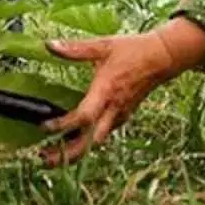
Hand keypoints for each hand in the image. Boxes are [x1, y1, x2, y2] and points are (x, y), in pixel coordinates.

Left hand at [39, 18, 204, 165]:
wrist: (161, 58)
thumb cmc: (133, 50)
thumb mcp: (103, 45)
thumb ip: (75, 48)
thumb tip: (50, 45)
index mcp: (106, 90)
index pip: (83, 116)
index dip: (63, 125)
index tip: (44, 126)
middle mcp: (113, 109)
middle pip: (88, 142)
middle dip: (65, 154)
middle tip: (43, 159)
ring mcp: (118, 116)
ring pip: (94, 143)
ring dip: (74, 153)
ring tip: (52, 157)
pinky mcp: (122, 117)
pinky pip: (101, 135)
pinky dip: (86, 143)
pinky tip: (72, 143)